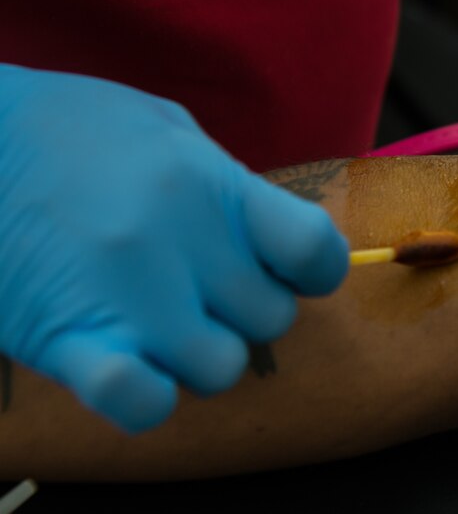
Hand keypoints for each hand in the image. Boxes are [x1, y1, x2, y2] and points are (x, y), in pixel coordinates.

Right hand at [0, 65, 348, 432]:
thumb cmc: (74, 129)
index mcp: (212, 186)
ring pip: (220, 369)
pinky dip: (148, 395)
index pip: (314, 250)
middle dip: (246, 308)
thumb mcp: (168, 129)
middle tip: (203, 285)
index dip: (314, 268)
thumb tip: (271, 234)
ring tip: (162, 320)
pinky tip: (129, 362)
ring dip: (202, 353)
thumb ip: (230, 185)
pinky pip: (143, 403)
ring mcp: (127, 298)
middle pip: (271, 319)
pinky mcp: (69, 340)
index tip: (287, 267)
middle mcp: (180, 245)